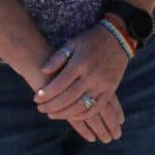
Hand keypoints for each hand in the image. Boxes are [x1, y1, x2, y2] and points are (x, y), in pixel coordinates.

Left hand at [35, 27, 129, 141]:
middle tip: (40, 109)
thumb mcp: (72, 43)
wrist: (118, 39)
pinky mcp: (110, 90)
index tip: (36, 98)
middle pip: (68, 98)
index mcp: (80, 63)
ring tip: (52, 114)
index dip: (46, 94)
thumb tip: (43, 71)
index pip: (59, 84)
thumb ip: (57, 57)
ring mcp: (102, 85)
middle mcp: (91, 76)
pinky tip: (72, 116)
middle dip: (52, 106)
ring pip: (81, 106)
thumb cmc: (90, 40)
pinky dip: (83, 115)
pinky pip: (96, 108)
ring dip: (65, 114)